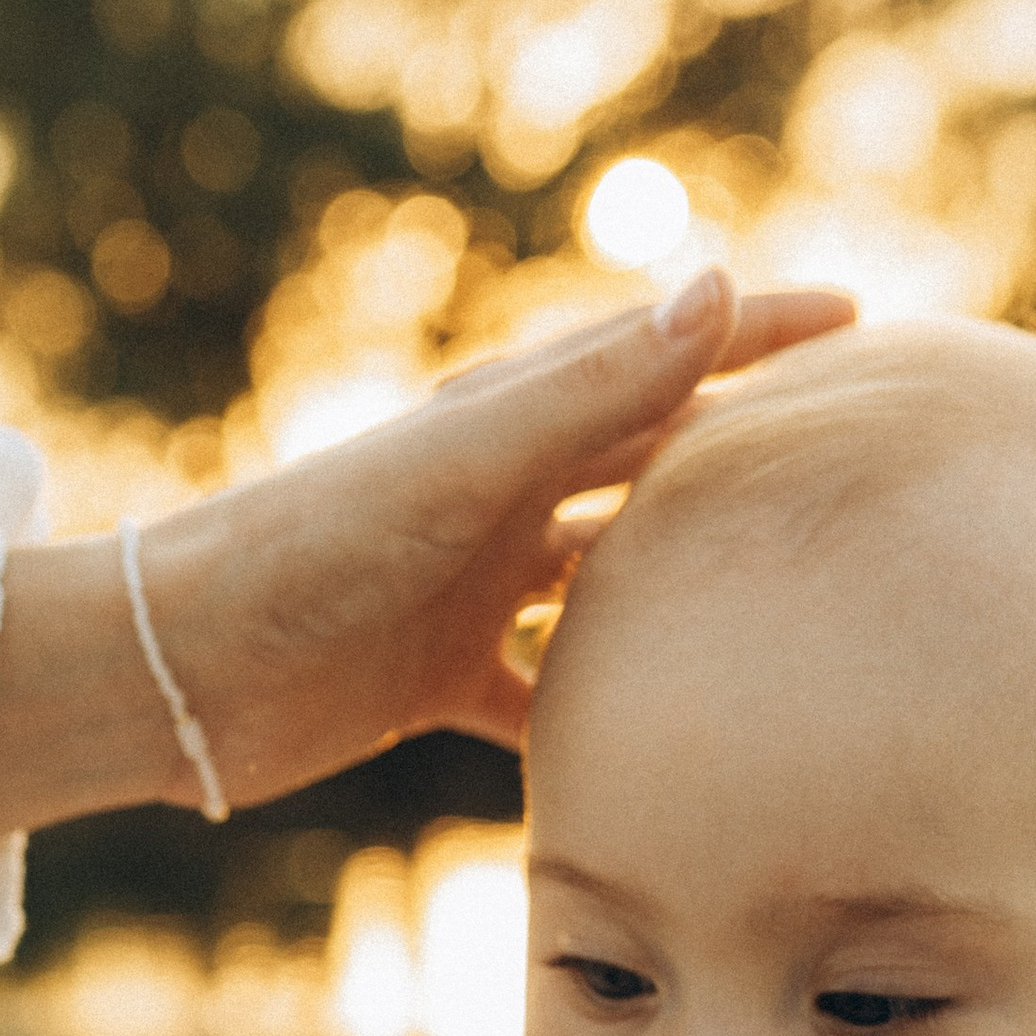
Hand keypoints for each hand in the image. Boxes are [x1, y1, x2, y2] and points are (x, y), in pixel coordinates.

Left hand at [0, 272, 854, 831]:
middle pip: (644, 463)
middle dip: (739, 454)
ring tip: (787, 603)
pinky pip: (543, 697)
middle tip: (849, 460)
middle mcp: (496, 498)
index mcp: (505, 425)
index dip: (754, 336)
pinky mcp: (435, 681)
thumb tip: (716, 285)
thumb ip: (589, 392)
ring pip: (606, 580)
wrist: (173, 670)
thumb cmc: (306, 551)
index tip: (862, 319)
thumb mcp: (463, 470)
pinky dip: (600, 714)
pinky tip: (670, 750)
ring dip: (683, 586)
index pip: (659, 360)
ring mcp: (469, 590)